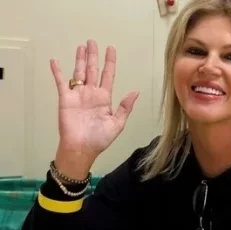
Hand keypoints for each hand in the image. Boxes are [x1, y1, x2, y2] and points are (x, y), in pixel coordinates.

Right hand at [50, 40, 138, 164]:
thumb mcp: (117, 123)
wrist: (82, 148)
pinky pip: (60, 82)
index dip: (110, 62)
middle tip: (93, 41)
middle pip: (93, 70)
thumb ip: (125, 107)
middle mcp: (91, 93)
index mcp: (105, 98)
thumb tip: (135, 91)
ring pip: (79, 72)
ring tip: (81, 46)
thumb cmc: (100, 138)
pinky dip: (57, 71)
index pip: (108, 75)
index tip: (111, 49)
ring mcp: (78, 95)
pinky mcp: (65, 98)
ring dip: (80, 59)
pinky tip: (55, 60)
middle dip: (93, 56)